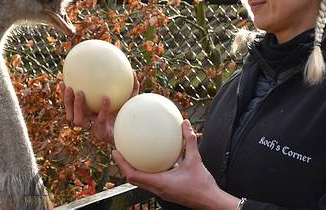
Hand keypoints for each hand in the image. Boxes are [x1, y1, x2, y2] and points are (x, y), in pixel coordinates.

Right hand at [62, 72, 138, 143]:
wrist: (132, 133)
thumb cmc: (127, 116)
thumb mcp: (129, 100)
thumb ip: (131, 88)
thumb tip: (133, 72)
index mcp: (89, 112)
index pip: (72, 104)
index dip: (65, 95)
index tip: (62, 81)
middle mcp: (88, 120)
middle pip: (70, 112)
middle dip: (67, 100)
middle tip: (70, 86)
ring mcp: (93, 127)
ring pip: (78, 119)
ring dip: (77, 106)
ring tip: (80, 93)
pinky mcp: (101, 133)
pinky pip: (100, 119)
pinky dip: (103, 108)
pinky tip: (106, 98)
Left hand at [112, 120, 238, 209]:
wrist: (210, 202)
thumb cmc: (202, 185)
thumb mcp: (196, 160)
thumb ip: (190, 141)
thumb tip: (185, 123)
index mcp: (160, 183)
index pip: (133, 175)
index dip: (122, 164)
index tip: (115, 151)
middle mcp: (157, 189)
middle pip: (133, 179)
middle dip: (124, 165)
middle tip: (119, 151)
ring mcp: (161, 191)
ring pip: (140, 181)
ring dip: (133, 169)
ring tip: (131, 155)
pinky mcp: (166, 191)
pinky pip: (150, 181)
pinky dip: (146, 171)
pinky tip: (152, 160)